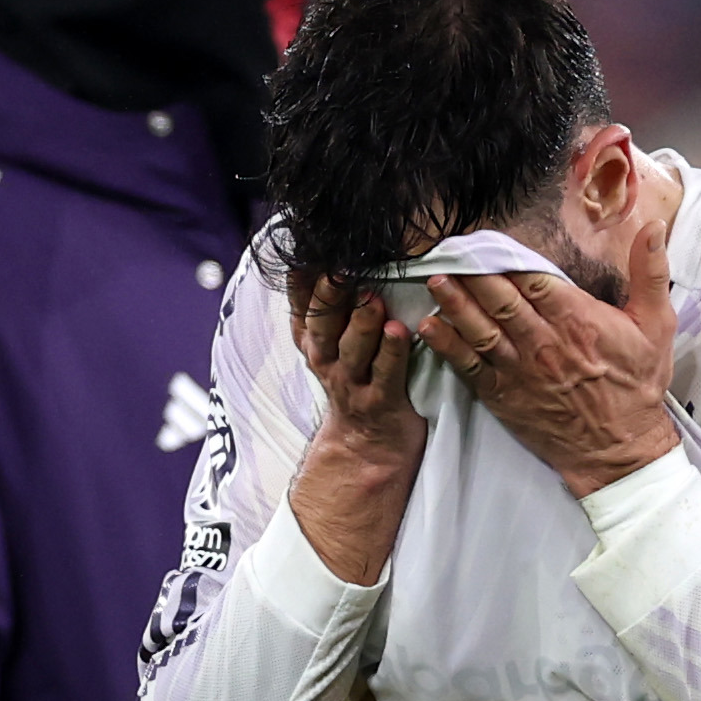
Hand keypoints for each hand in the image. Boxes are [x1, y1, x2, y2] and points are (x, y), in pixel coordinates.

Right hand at [284, 269, 426, 586]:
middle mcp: (327, 362)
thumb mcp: (330, 343)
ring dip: (360, 323)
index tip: (308, 252)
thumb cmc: (357, 382)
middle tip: (338, 269)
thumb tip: (311, 258)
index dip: (303, 282)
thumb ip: (320, 305)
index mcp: (314, 343)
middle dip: (329, 297)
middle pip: (322, 326)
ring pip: (351, 350)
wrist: (369, 448)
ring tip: (370, 300)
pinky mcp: (381, 403)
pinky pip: (385, 375)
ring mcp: (352, 384)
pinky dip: (392, 354)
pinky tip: (399, 332)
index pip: (301, 306)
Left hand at [419, 228, 679, 497]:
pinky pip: (470, 368)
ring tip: (434, 280)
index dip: (505, 256)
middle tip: (450, 250)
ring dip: (454, 304)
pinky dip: (448, 347)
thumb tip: (654, 227)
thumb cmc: (639, 387)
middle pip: (500, 299)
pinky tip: (429, 327)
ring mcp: (521, 372)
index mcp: (578, 321)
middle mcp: (544, 343)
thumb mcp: (657, 326)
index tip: (484, 238)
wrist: (620, 451)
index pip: (532, 279)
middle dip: (472, 273)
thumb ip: (651, 274)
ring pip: (480, 329)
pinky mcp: (505, 397)